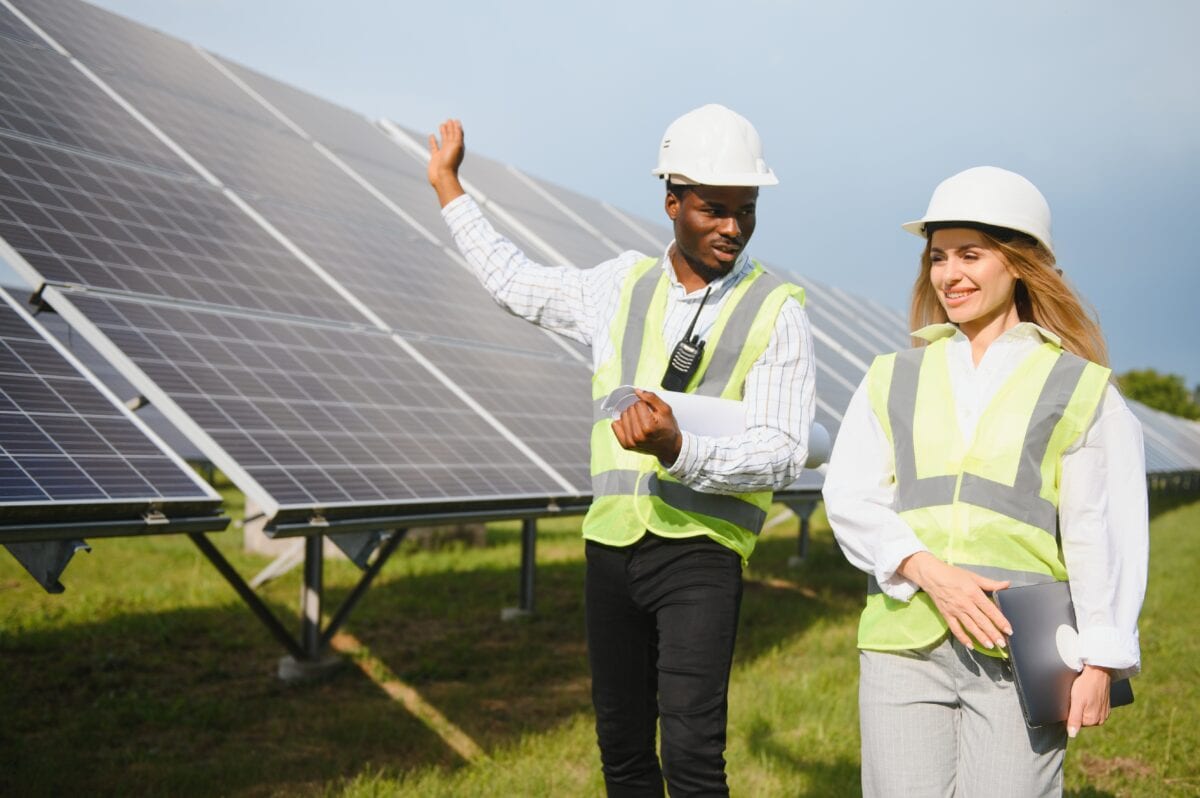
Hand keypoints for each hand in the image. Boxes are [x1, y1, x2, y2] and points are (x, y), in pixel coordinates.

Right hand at [427, 119, 465, 206]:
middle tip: (448, 120)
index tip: (455, 120)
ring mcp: (443, 153)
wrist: (443, 177)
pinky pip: (434, 147)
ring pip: (444, 140)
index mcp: (458, 147)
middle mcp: (451, 149)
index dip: (457, 127)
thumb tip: (458, 124)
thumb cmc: (450, 163)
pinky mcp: (435, 157)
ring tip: (441, 125)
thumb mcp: (456, 146)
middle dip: (450, 128)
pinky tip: (432, 135)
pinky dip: (433, 141)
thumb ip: (457, 135)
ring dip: (443, 132)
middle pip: (451, 135)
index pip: (458, 134)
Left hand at [610, 389, 682, 464]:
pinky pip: (615, 426)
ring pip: (622, 416)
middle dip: (637, 410)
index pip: (638, 404)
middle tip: (647, 417)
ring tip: (640, 422)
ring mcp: (630, 442)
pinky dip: (622, 423)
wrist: (669, 447)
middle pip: (629, 409)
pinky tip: (631, 425)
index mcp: (648, 427)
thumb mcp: (665, 410)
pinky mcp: (626, 445)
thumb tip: (637, 391)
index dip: (645, 405)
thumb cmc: (668, 428)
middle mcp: (637, 436)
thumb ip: (652, 398)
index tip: (651, 412)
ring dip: (630, 416)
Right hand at [898, 552, 1012, 649]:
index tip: (1009, 630)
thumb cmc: (953, 574)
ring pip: (970, 627)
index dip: (1000, 621)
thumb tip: (1007, 584)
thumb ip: (990, 583)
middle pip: (982, 621)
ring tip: (990, 646)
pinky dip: (963, 638)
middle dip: (993, 633)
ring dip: (981, 638)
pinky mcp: (946, 615)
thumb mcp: (973, 576)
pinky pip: (955, 629)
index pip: (990, 610)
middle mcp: (965, 604)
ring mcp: (955, 611)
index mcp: (973, 593)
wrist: (931, 575)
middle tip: (1003, 643)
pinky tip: (971, 645)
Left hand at [1066, 665, 1111, 737]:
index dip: (1069, 712)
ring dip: (1082, 705)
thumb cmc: (1086, 685)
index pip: (1074, 723)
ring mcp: (1104, 712)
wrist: (1098, 671)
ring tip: (1082, 694)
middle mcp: (1100, 719)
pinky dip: (1088, 702)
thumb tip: (1072, 735)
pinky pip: (1092, 707)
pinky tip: (1087, 694)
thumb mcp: (1077, 702)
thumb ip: (1074, 719)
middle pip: (1081, 718)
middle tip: (1076, 696)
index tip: (1070, 701)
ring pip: (1086, 713)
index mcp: (1093, 720)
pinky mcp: (1105, 705)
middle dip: (1076, 709)